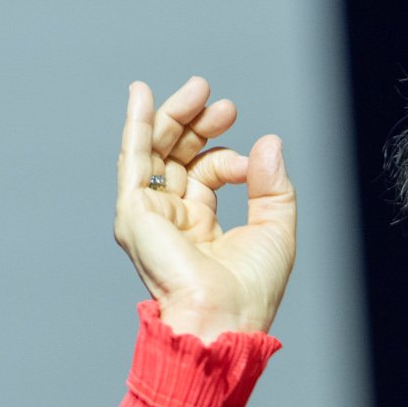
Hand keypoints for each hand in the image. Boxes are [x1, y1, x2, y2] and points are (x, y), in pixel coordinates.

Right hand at [112, 75, 296, 339]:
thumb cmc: (250, 291)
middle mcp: (170, 221)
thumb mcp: (275, 228)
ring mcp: (150, 216)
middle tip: (222, 103)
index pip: (207, 175)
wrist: (223, 318)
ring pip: (155, 153)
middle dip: (197, 125)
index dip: (230, 159)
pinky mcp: (135, 213)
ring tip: (198, 88)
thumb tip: (269, 142)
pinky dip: (136, 126)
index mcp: (199, 229)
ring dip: (174, 117)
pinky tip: (141, 95)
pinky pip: (132, 160)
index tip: (252, 164)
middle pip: (177, 157)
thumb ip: (272, 185)